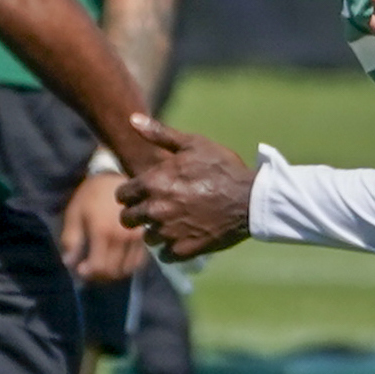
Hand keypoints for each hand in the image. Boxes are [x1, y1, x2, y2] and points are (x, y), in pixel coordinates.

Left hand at [61, 170, 146, 282]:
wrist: (116, 177)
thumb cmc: (91, 195)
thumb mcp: (74, 214)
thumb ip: (70, 240)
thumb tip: (69, 263)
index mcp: (103, 232)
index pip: (99, 268)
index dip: (88, 274)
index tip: (80, 269)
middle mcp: (123, 238)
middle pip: (114, 272)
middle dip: (100, 276)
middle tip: (90, 269)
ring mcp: (138, 238)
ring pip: (128, 269)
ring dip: (114, 273)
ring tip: (104, 265)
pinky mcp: (146, 237)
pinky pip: (139, 261)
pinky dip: (127, 266)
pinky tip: (118, 260)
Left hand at [116, 115, 251, 258]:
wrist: (252, 199)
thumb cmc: (222, 168)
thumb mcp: (193, 144)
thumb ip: (159, 134)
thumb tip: (132, 119)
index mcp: (153, 183)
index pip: (122, 195)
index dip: (131, 193)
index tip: (144, 193)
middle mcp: (156, 209)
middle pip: (128, 219)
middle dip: (138, 213)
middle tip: (156, 209)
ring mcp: (169, 231)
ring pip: (147, 237)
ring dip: (156, 231)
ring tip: (174, 222)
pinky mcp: (184, 249)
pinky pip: (165, 254)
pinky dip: (172, 247)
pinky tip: (184, 236)